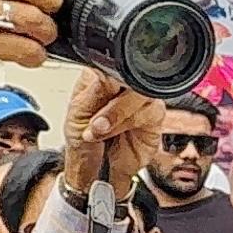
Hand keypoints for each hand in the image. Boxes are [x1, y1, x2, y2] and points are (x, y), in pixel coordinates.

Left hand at [57, 70, 159, 198]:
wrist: (93, 169)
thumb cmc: (82, 139)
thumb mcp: (77, 112)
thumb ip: (94, 91)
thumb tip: (107, 73)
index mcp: (103, 75)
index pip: (113, 63)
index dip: (108, 77)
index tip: (98, 94)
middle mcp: (125, 84)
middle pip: (132, 77)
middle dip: (112, 105)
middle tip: (95, 124)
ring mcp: (142, 99)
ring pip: (143, 95)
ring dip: (118, 116)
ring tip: (99, 131)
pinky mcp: (155, 116)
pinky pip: (151, 112)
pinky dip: (130, 124)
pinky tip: (117, 133)